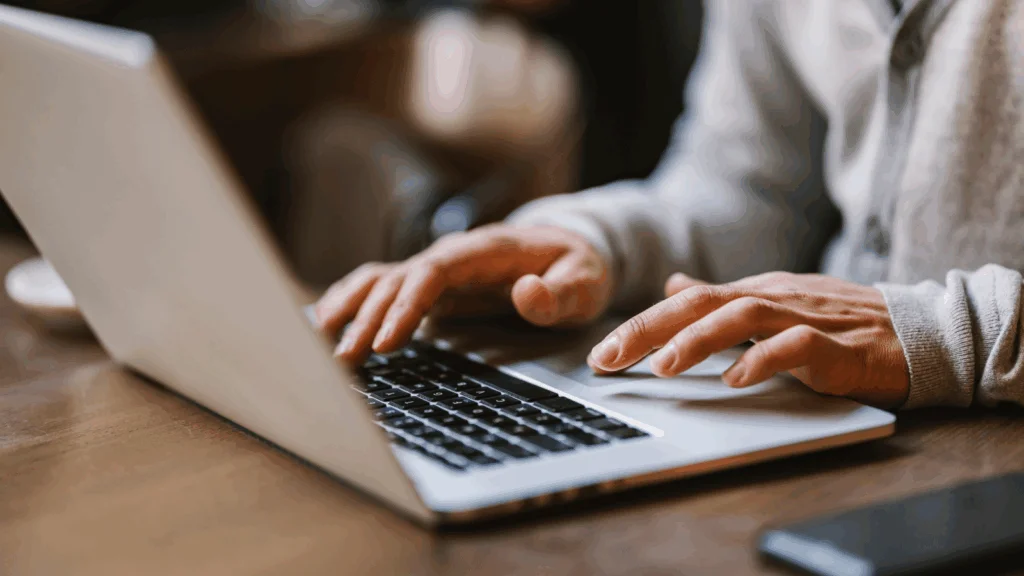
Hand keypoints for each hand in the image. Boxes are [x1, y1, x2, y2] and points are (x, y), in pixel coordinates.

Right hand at [316, 225, 611, 363]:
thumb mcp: (585, 282)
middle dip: (368, 319)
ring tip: (319, 341)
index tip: (388, 342)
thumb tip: (524, 293)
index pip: (433, 272)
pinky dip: (353, 302)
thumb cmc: (578, 268)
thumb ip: (558, 292)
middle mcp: (453, 255)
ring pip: (381, 280)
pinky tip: (327, 323)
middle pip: (397, 280)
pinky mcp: (430, 284)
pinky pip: (383, 288)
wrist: (572, 250)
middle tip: (346, 361)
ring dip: (350, 308)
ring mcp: (438, 268)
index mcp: (484, 250)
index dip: (406, 305)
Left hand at [587, 271, 908, 407]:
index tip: (601, 354)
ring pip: (742, 317)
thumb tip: (674, 286)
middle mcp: (773, 298)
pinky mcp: (839, 346)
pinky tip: (736, 380)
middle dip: (649, 330)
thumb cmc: (841, 324)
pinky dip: (764, 360)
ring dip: (698, 341)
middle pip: (701, 303)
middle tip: (609, 359)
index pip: (686, 302)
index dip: (641, 325)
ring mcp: (806, 318)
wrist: (919, 331)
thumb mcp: (773, 304)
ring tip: (663, 367)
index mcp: (754, 292)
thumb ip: (723, 301)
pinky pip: (797, 347)